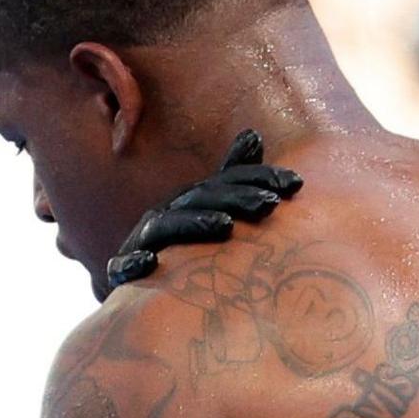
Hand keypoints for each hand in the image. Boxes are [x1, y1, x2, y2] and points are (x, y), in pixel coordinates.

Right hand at [99, 129, 304, 301]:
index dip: (259, 178)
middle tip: (271, 205)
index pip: (227, 181)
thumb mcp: (206, 209)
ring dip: (195, 223)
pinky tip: (150, 263)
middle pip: (202, 199)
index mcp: (189, 200)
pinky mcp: (122, 270)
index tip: (296, 183)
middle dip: (237, 198)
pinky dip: (133, 262)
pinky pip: (123, 265)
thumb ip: (231, 177)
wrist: (133, 282)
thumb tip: (254, 135)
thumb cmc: (180, 245)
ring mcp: (142, 240)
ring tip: (225, 226)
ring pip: (167, 227)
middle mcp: (166, 214)